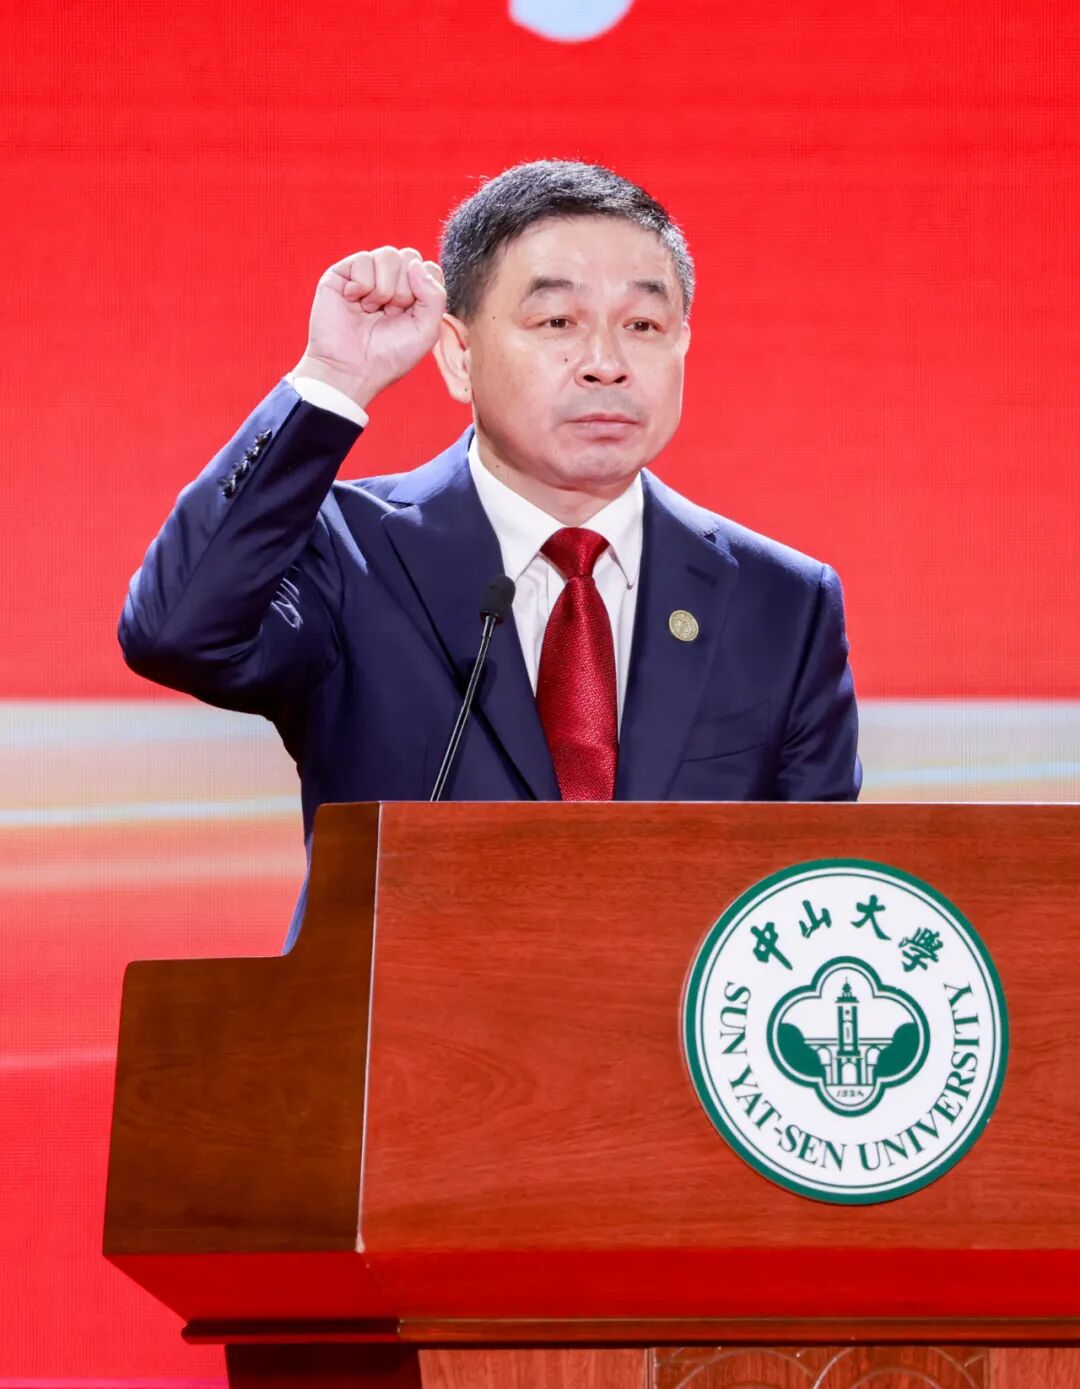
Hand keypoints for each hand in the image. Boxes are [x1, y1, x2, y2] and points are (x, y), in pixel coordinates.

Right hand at [294, 247, 446, 408]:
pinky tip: (354, 301)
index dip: (423, 290)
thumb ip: (436, 296)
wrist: (352, 369)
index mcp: (414, 292)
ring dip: (383, 288)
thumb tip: (416, 264)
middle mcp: (391, 280)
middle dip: (404, 291)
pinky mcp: (343, 273)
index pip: (428, 268)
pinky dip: (362, 285)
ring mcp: (367, 274)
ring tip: (371, 310)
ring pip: (389, 254)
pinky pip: (363, 258)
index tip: (409, 315)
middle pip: (410, 257)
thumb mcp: (427, 331)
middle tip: (389, 314)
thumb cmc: (390, 355)